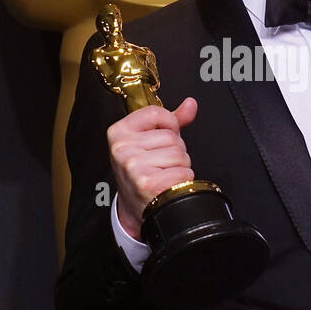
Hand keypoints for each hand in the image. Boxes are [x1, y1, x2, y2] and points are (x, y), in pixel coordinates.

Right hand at [108, 97, 197, 239]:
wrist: (136, 206)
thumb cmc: (143, 171)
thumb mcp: (149, 141)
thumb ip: (171, 121)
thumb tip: (191, 104)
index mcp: (119, 132)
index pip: (155, 112)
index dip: (169, 124)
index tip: (162, 137)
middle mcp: (122, 148)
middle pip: (171, 137)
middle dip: (175, 150)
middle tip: (161, 163)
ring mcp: (133, 166)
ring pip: (179, 155)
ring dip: (180, 166)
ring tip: (164, 173)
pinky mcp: (147, 182)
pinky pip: (182, 173)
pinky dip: (182, 180)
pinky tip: (167, 184)